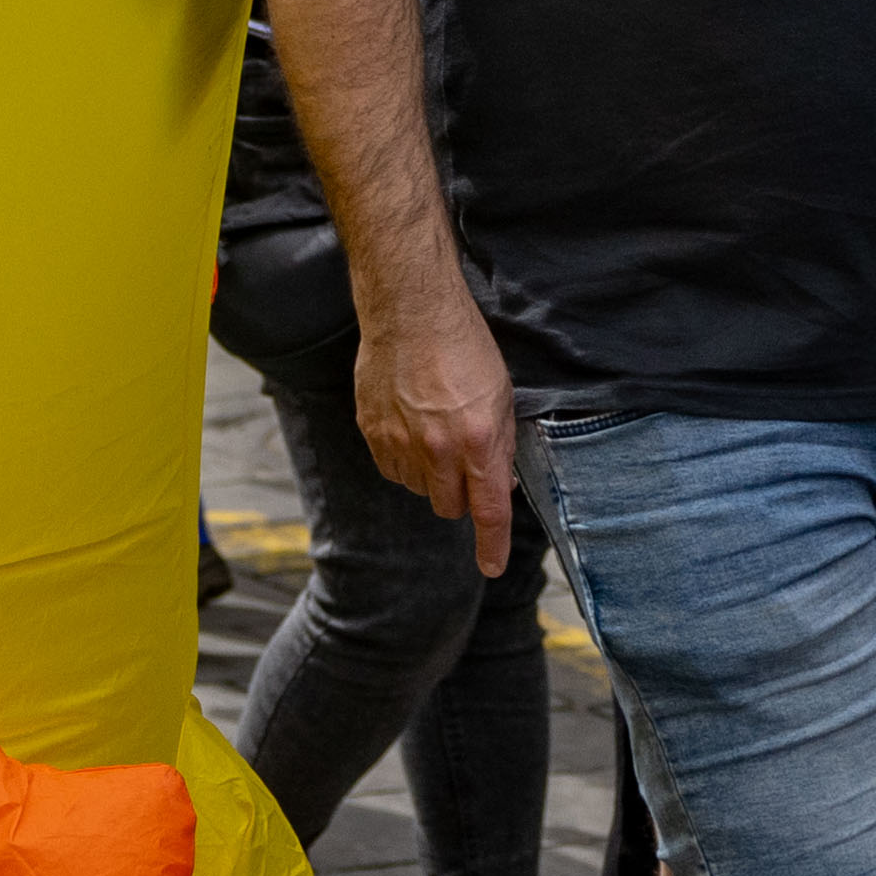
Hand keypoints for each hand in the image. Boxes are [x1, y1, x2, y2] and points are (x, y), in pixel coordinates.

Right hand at [355, 283, 531, 578]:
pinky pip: (391, 470)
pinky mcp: (373, 432)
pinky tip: (410, 427)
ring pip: (419, 490)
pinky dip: (403, 460)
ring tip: (434, 431)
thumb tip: (499, 483)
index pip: (489, 510)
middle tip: (464, 458)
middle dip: (461, 494)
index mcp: (479, 440)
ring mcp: (401, 442)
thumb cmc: (463, 346)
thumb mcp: (502, 395)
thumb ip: (500, 445)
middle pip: (449, 506)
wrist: (410, 309)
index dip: (492, 545)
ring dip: (430, 475)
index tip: (491, 567)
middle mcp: (439, 448)